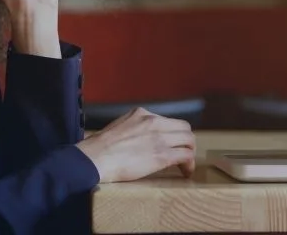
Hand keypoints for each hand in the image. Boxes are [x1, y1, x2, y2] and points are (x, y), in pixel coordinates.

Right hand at [76, 108, 196, 182]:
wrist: (96, 157)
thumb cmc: (100, 147)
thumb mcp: (119, 126)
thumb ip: (134, 128)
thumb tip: (140, 139)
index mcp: (142, 114)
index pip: (168, 120)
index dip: (173, 133)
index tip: (171, 143)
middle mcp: (154, 122)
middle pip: (184, 127)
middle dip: (186, 141)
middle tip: (183, 153)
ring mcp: (160, 138)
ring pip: (189, 140)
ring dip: (190, 152)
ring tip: (186, 164)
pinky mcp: (162, 155)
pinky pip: (186, 156)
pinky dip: (189, 164)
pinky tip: (185, 172)